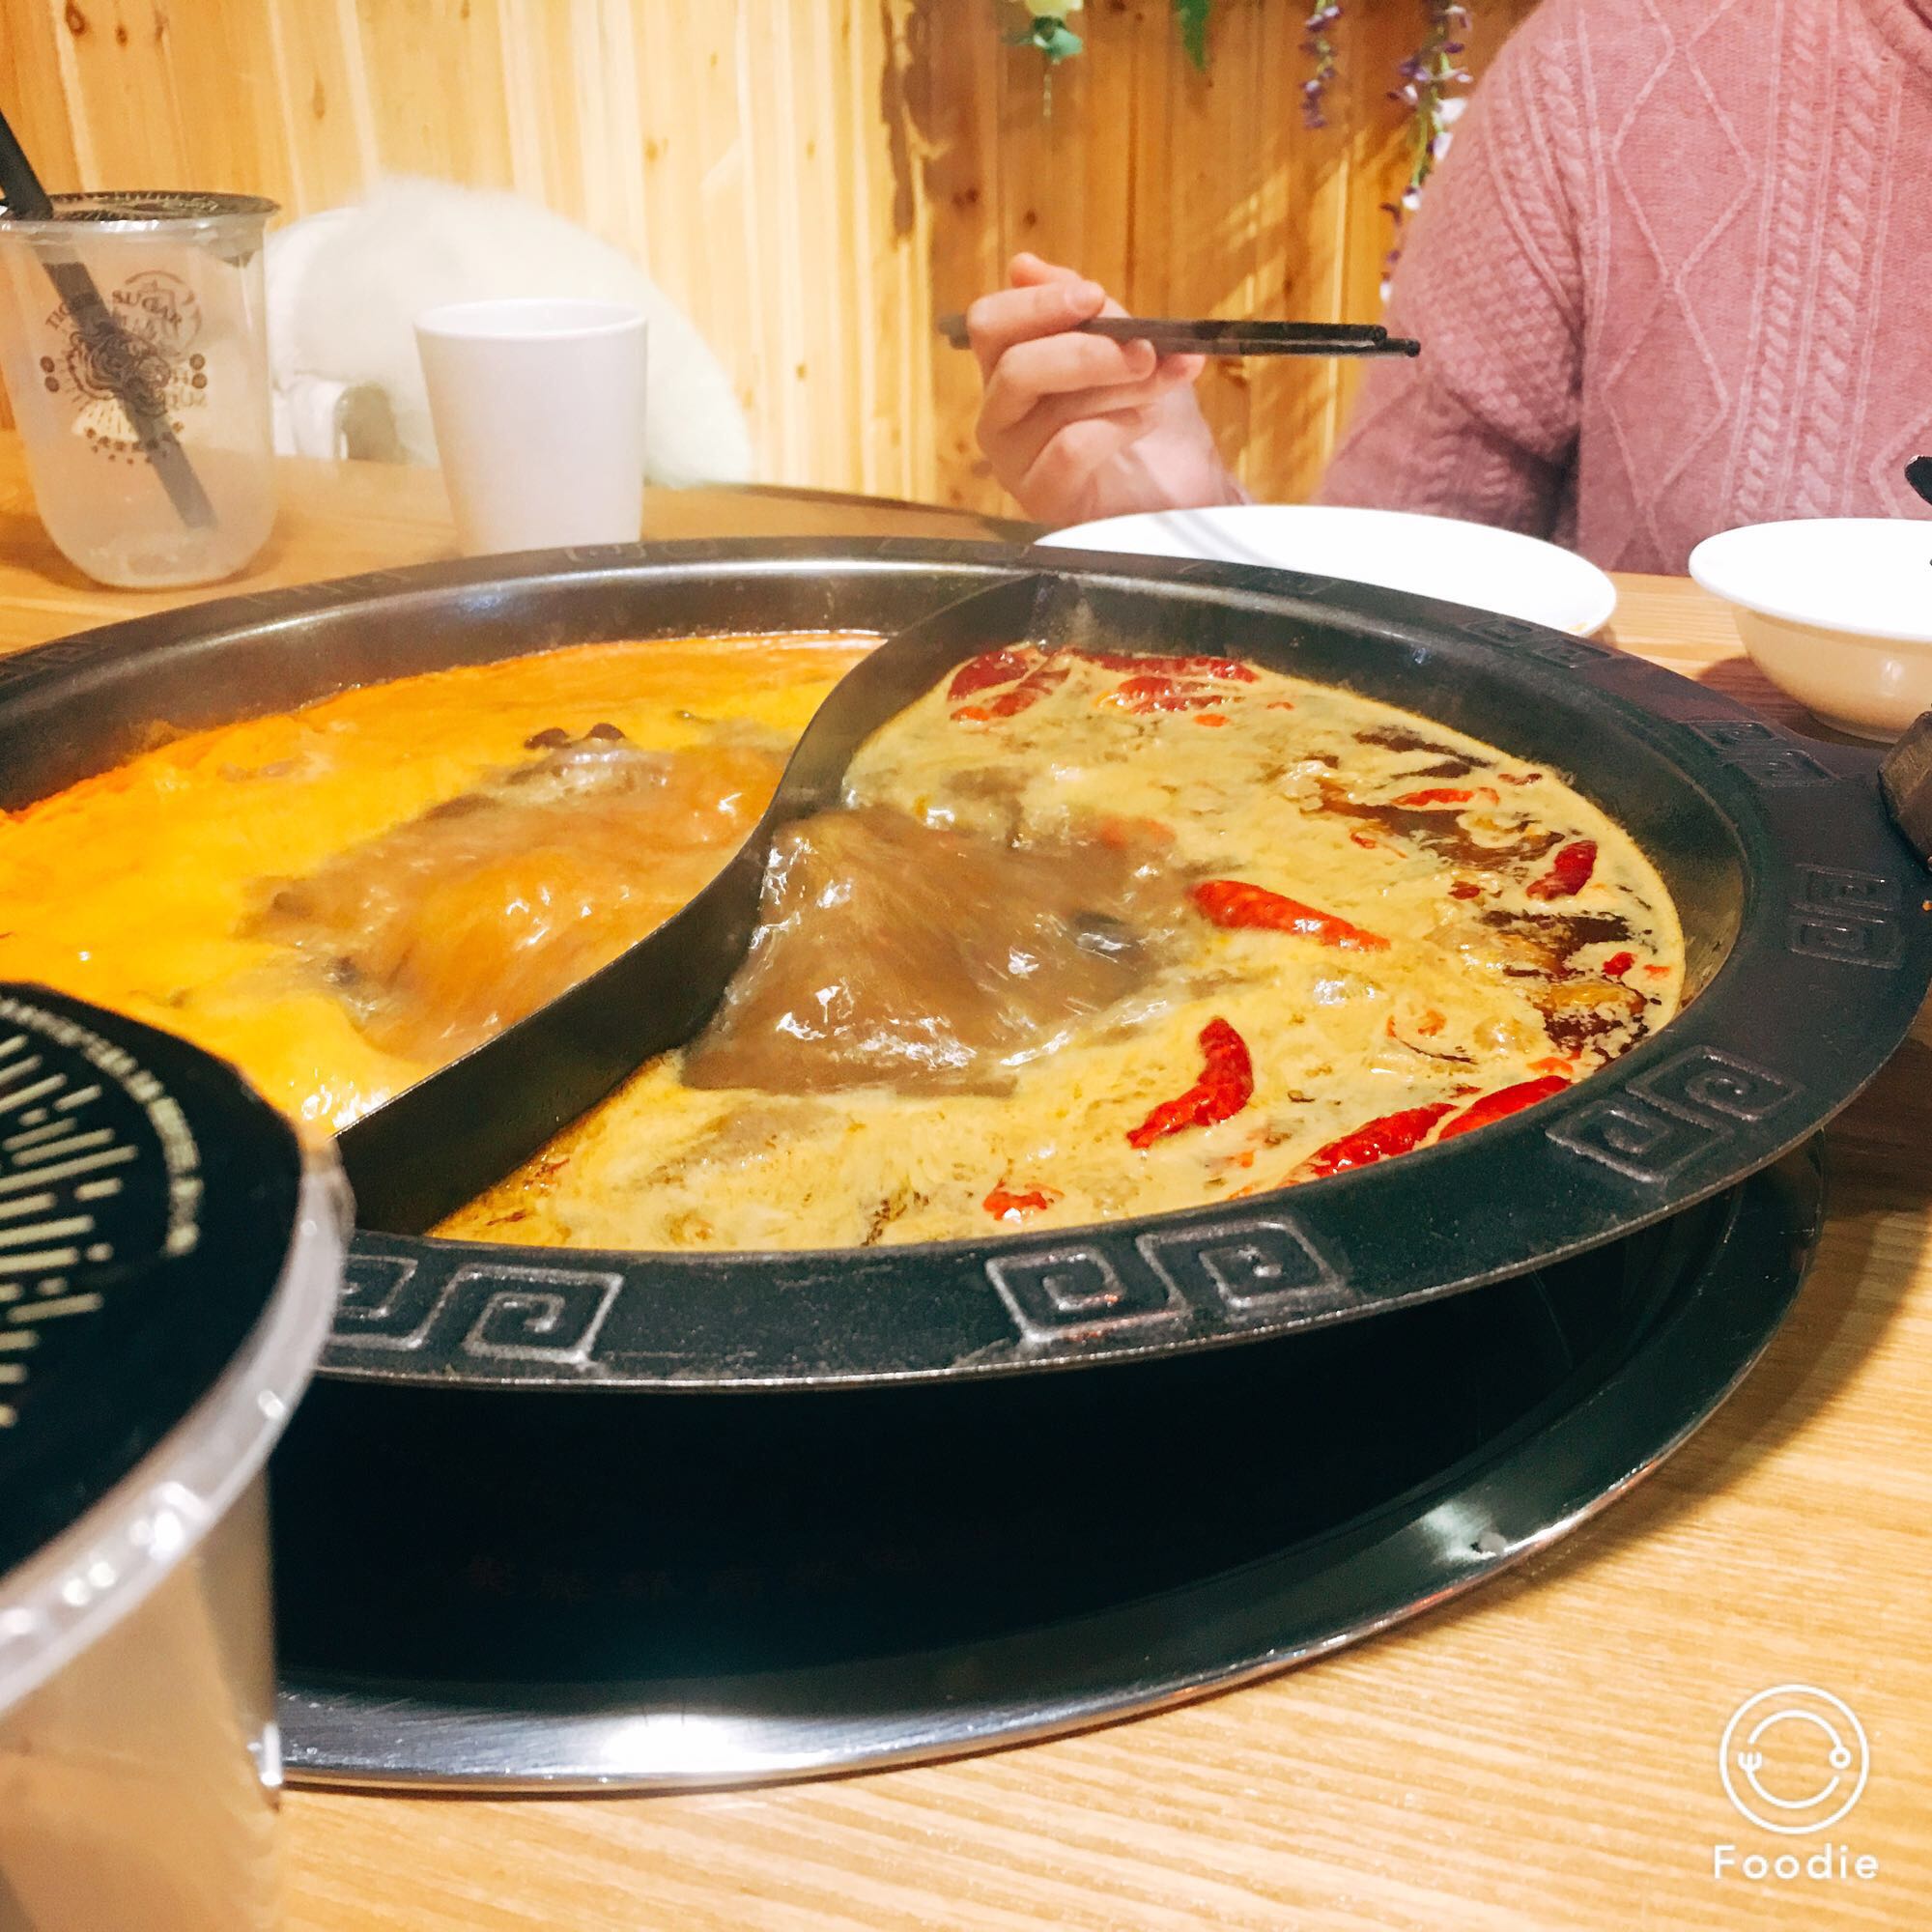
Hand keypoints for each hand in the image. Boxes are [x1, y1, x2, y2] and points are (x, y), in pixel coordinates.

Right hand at [967, 253, 1243, 525]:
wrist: (1187, 485)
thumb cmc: (1150, 415)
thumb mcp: (1126, 344)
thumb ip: (1083, 308)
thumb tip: (1023, 265)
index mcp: (1009, 369)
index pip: (989, 324)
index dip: (1038, 304)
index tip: (1093, 296)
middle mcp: (1000, 415)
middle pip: (1013, 364)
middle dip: (1087, 349)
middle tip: (1142, 350)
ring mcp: (1014, 462)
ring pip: (1051, 405)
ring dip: (1120, 386)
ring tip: (1162, 381)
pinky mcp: (1041, 498)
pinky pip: (1070, 449)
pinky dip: (1117, 427)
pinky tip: (1144, 423)